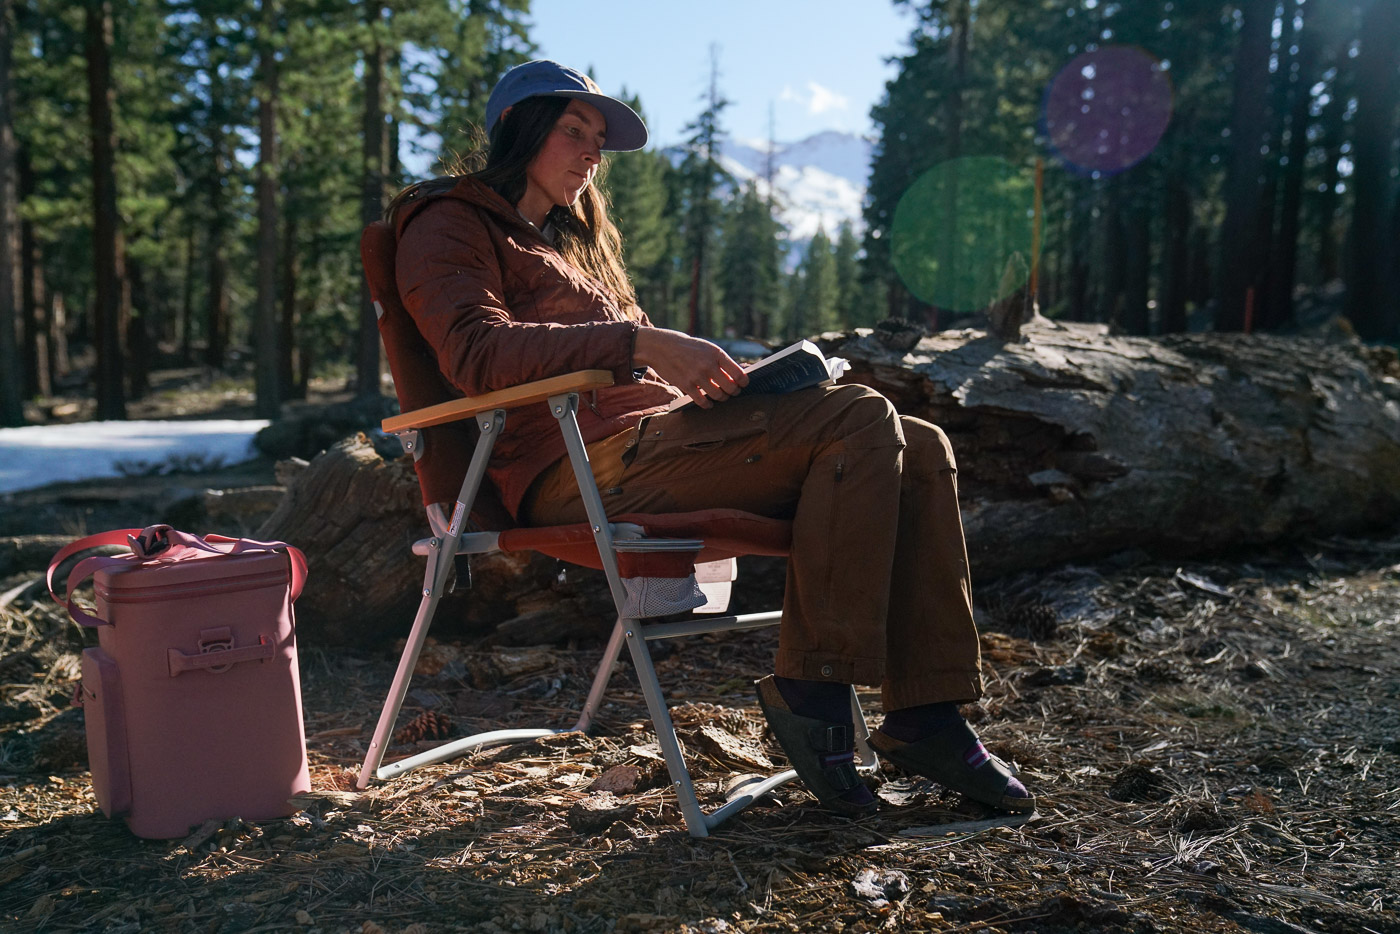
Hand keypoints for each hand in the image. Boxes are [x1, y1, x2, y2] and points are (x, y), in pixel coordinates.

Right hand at [633, 328, 748, 407]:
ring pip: (718, 396)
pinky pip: (702, 401)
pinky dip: (708, 404)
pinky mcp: (686, 385)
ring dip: (722, 398)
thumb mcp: (707, 348)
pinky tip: (708, 402)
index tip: (743, 384)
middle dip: (734, 392)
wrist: (663, 347)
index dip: (744, 382)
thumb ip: (722, 361)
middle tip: (733, 392)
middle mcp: (708, 365)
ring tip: (721, 396)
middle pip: (730, 387)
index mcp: (717, 353)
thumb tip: (740, 375)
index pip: (739, 373)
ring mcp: (697, 376)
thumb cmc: (689, 348)